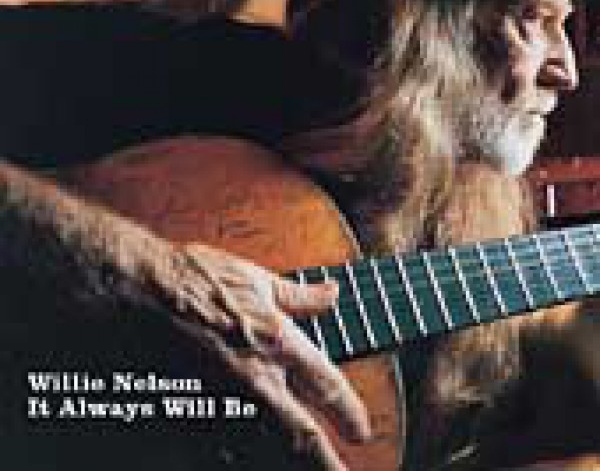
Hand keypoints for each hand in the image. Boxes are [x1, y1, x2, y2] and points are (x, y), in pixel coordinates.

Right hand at [137, 241, 370, 470]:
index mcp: (277, 341)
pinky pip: (221, 452)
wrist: (140, 289)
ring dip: (289, 468)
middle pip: (302, 437)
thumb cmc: (196, 277)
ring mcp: (222, 401)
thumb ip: (299, 295)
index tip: (361, 429)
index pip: (327, 386)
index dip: (350, 413)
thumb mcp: (255, 276)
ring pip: (264, 452)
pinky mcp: (191, 411)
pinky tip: (249, 463)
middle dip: (329, 466)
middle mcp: (255, 378)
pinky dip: (240, 461)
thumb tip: (332, 295)